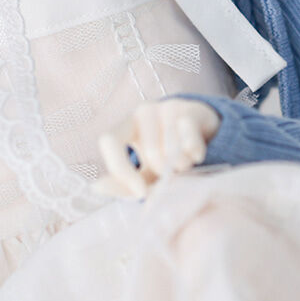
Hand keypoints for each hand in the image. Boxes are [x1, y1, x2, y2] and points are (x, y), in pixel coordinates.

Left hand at [92, 99, 220, 199]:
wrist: (202, 133)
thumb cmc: (167, 156)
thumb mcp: (145, 173)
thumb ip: (125, 185)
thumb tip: (97, 187)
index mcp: (125, 127)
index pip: (109, 141)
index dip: (121, 169)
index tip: (141, 193)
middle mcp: (142, 113)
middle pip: (149, 151)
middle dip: (164, 172)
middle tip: (173, 175)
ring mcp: (166, 107)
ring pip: (171, 147)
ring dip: (182, 165)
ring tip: (185, 164)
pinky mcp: (190, 109)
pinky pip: (189, 138)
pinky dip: (195, 154)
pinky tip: (197, 156)